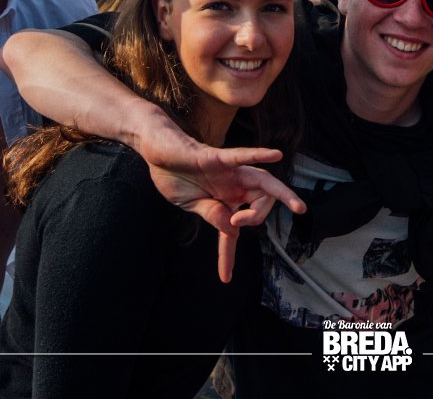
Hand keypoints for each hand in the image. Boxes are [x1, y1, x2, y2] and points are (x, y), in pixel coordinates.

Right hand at [138, 134, 305, 283]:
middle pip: (263, 200)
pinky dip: (259, 155)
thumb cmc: (173, 175)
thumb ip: (212, 214)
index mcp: (226, 199)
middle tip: (236, 222)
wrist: (155, 153)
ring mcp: (229, 171)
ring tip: (244, 216)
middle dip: (256, 217)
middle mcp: (234, 185)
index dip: (228, 255)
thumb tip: (233, 228)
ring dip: (274, 195)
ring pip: (263, 181)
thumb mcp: (191, 204)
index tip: (225, 279)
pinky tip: (276, 155)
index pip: (236, 229)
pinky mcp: (217, 157)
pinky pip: (241, 156)